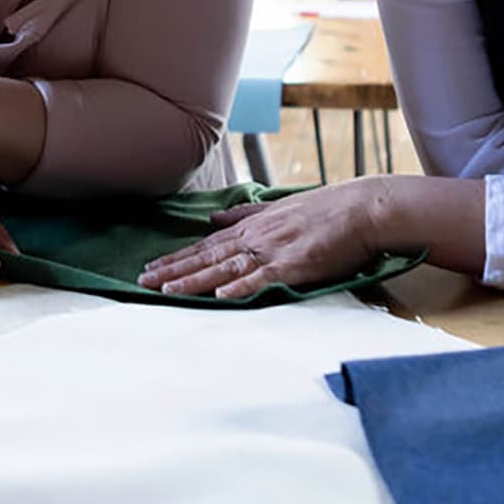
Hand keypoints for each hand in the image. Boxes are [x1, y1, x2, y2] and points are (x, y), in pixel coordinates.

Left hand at [137, 178, 387, 299]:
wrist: (362, 208)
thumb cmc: (325, 210)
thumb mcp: (279, 207)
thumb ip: (246, 215)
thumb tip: (215, 219)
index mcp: (253, 227)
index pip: (207, 246)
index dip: (177, 258)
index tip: (151, 268)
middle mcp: (256, 237)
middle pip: (207, 257)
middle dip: (174, 270)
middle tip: (142, 282)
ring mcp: (274, 250)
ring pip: (226, 268)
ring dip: (195, 280)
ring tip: (167, 292)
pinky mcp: (294, 264)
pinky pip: (263, 278)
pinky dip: (241, 287)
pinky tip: (221, 295)